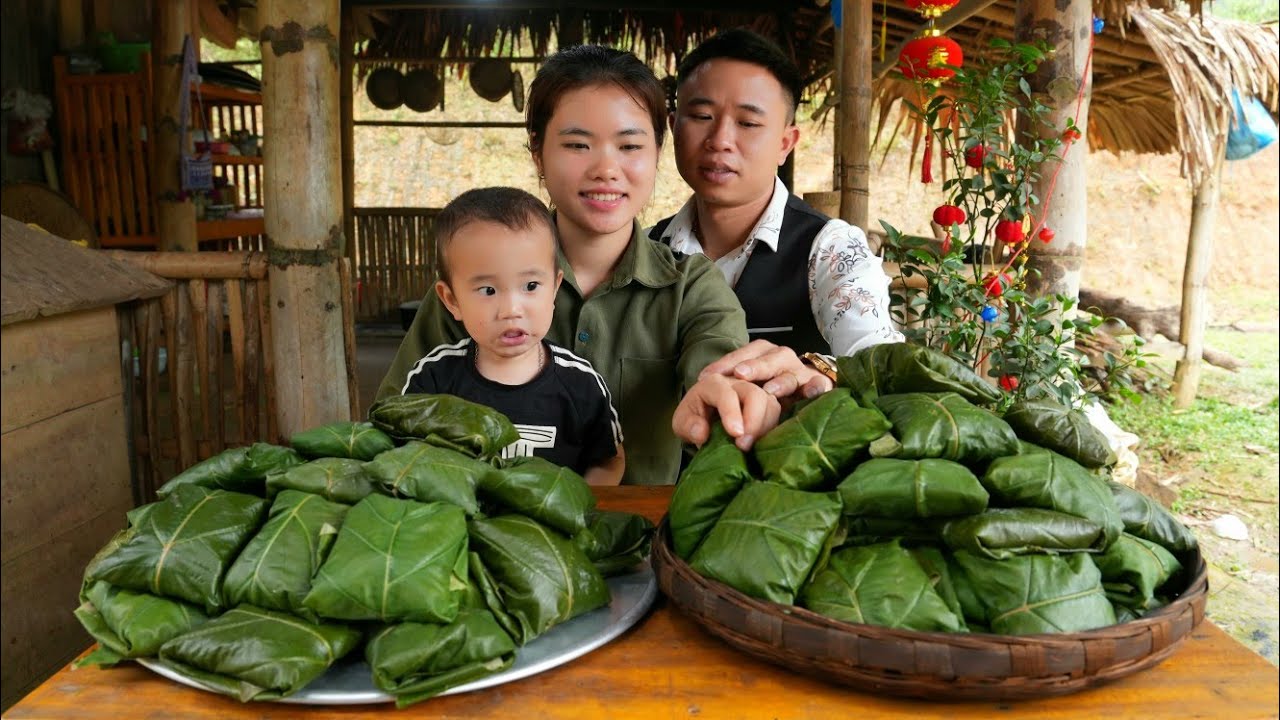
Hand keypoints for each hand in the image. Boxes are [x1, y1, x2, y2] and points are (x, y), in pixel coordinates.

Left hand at [673, 374, 781, 450]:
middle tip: (744, 445)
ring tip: (753, 446)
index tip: (735, 434)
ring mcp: (754, 390)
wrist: (706, 421)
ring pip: (770, 402)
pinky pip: (778, 411)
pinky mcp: (766, 402)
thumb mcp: (682, 424)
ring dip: (765, 426)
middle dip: (753, 420)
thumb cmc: (694, 420)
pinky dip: (772, 427)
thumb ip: (688, 427)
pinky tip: (762, 442)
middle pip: (754, 393)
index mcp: (713, 383)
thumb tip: (702, 433)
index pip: (725, 393)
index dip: (732, 413)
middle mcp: (737, 382)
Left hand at [698, 340, 834, 399]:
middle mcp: (782, 361)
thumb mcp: (740, 396)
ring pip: (792, 372)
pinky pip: (820, 386)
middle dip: (755, 366)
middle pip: (770, 358)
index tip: (708, 377)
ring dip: (781, 381)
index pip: (744, 354)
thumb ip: (722, 399)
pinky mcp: (818, 388)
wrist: (802, 402)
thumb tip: (700, 421)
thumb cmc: (760, 400)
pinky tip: (810, 393)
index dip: (727, 363)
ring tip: (769, 391)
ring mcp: (801, 374)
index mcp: (762, 356)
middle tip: (740, 376)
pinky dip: (817, 388)